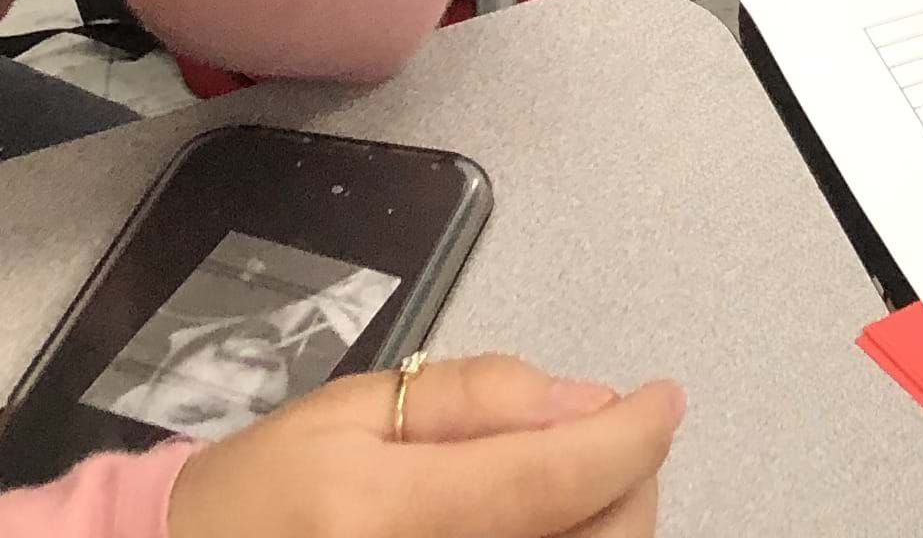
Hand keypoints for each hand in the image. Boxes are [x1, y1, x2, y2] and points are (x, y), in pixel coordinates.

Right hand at [171, 352, 682, 537]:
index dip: (630, 436)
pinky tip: (550, 525)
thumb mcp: (353, 410)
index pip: (552, 479)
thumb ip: (475, 397)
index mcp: (379, 512)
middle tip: (613, 439)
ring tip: (572, 482)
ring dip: (607, 523)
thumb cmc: (262, 495)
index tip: (660, 400)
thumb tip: (586, 400)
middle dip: (626, 481)